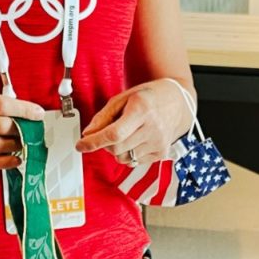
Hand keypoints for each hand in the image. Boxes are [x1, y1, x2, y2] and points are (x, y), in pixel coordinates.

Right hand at [0, 88, 44, 168]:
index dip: (23, 110)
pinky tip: (15, 159)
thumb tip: (22, 112)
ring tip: (23, 143)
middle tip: (31, 130)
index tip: (38, 113)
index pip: (1, 105)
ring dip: (14, 146)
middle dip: (20, 130)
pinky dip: (4, 162)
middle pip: (0, 127)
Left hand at [76, 79, 192, 165]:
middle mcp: (153, 128)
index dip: (94, 142)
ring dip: (116, 150)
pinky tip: (135, 140)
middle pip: (117, 148)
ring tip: (124, 134)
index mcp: (142, 109)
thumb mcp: (123, 98)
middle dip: (104, 144)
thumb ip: (104, 116)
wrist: (178, 102)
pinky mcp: (161, 153)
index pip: (114, 134)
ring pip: (124, 158)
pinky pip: (134, 162)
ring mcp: (159, 143)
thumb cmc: (149, 97)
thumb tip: (88, 133)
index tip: (81, 145)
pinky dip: (128, 153)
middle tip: (104, 134)